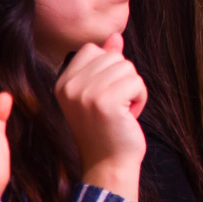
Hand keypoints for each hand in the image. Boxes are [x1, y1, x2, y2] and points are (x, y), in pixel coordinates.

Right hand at [54, 33, 147, 200]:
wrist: (108, 164)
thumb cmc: (107, 128)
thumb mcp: (100, 92)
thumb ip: (104, 62)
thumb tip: (115, 37)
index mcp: (62, 82)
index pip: (93, 49)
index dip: (107, 69)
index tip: (103, 95)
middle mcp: (70, 86)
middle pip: (113, 56)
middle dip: (123, 79)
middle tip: (113, 106)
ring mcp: (86, 94)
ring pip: (127, 68)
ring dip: (132, 89)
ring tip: (120, 112)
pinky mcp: (106, 102)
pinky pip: (137, 82)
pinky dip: (140, 98)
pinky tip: (128, 116)